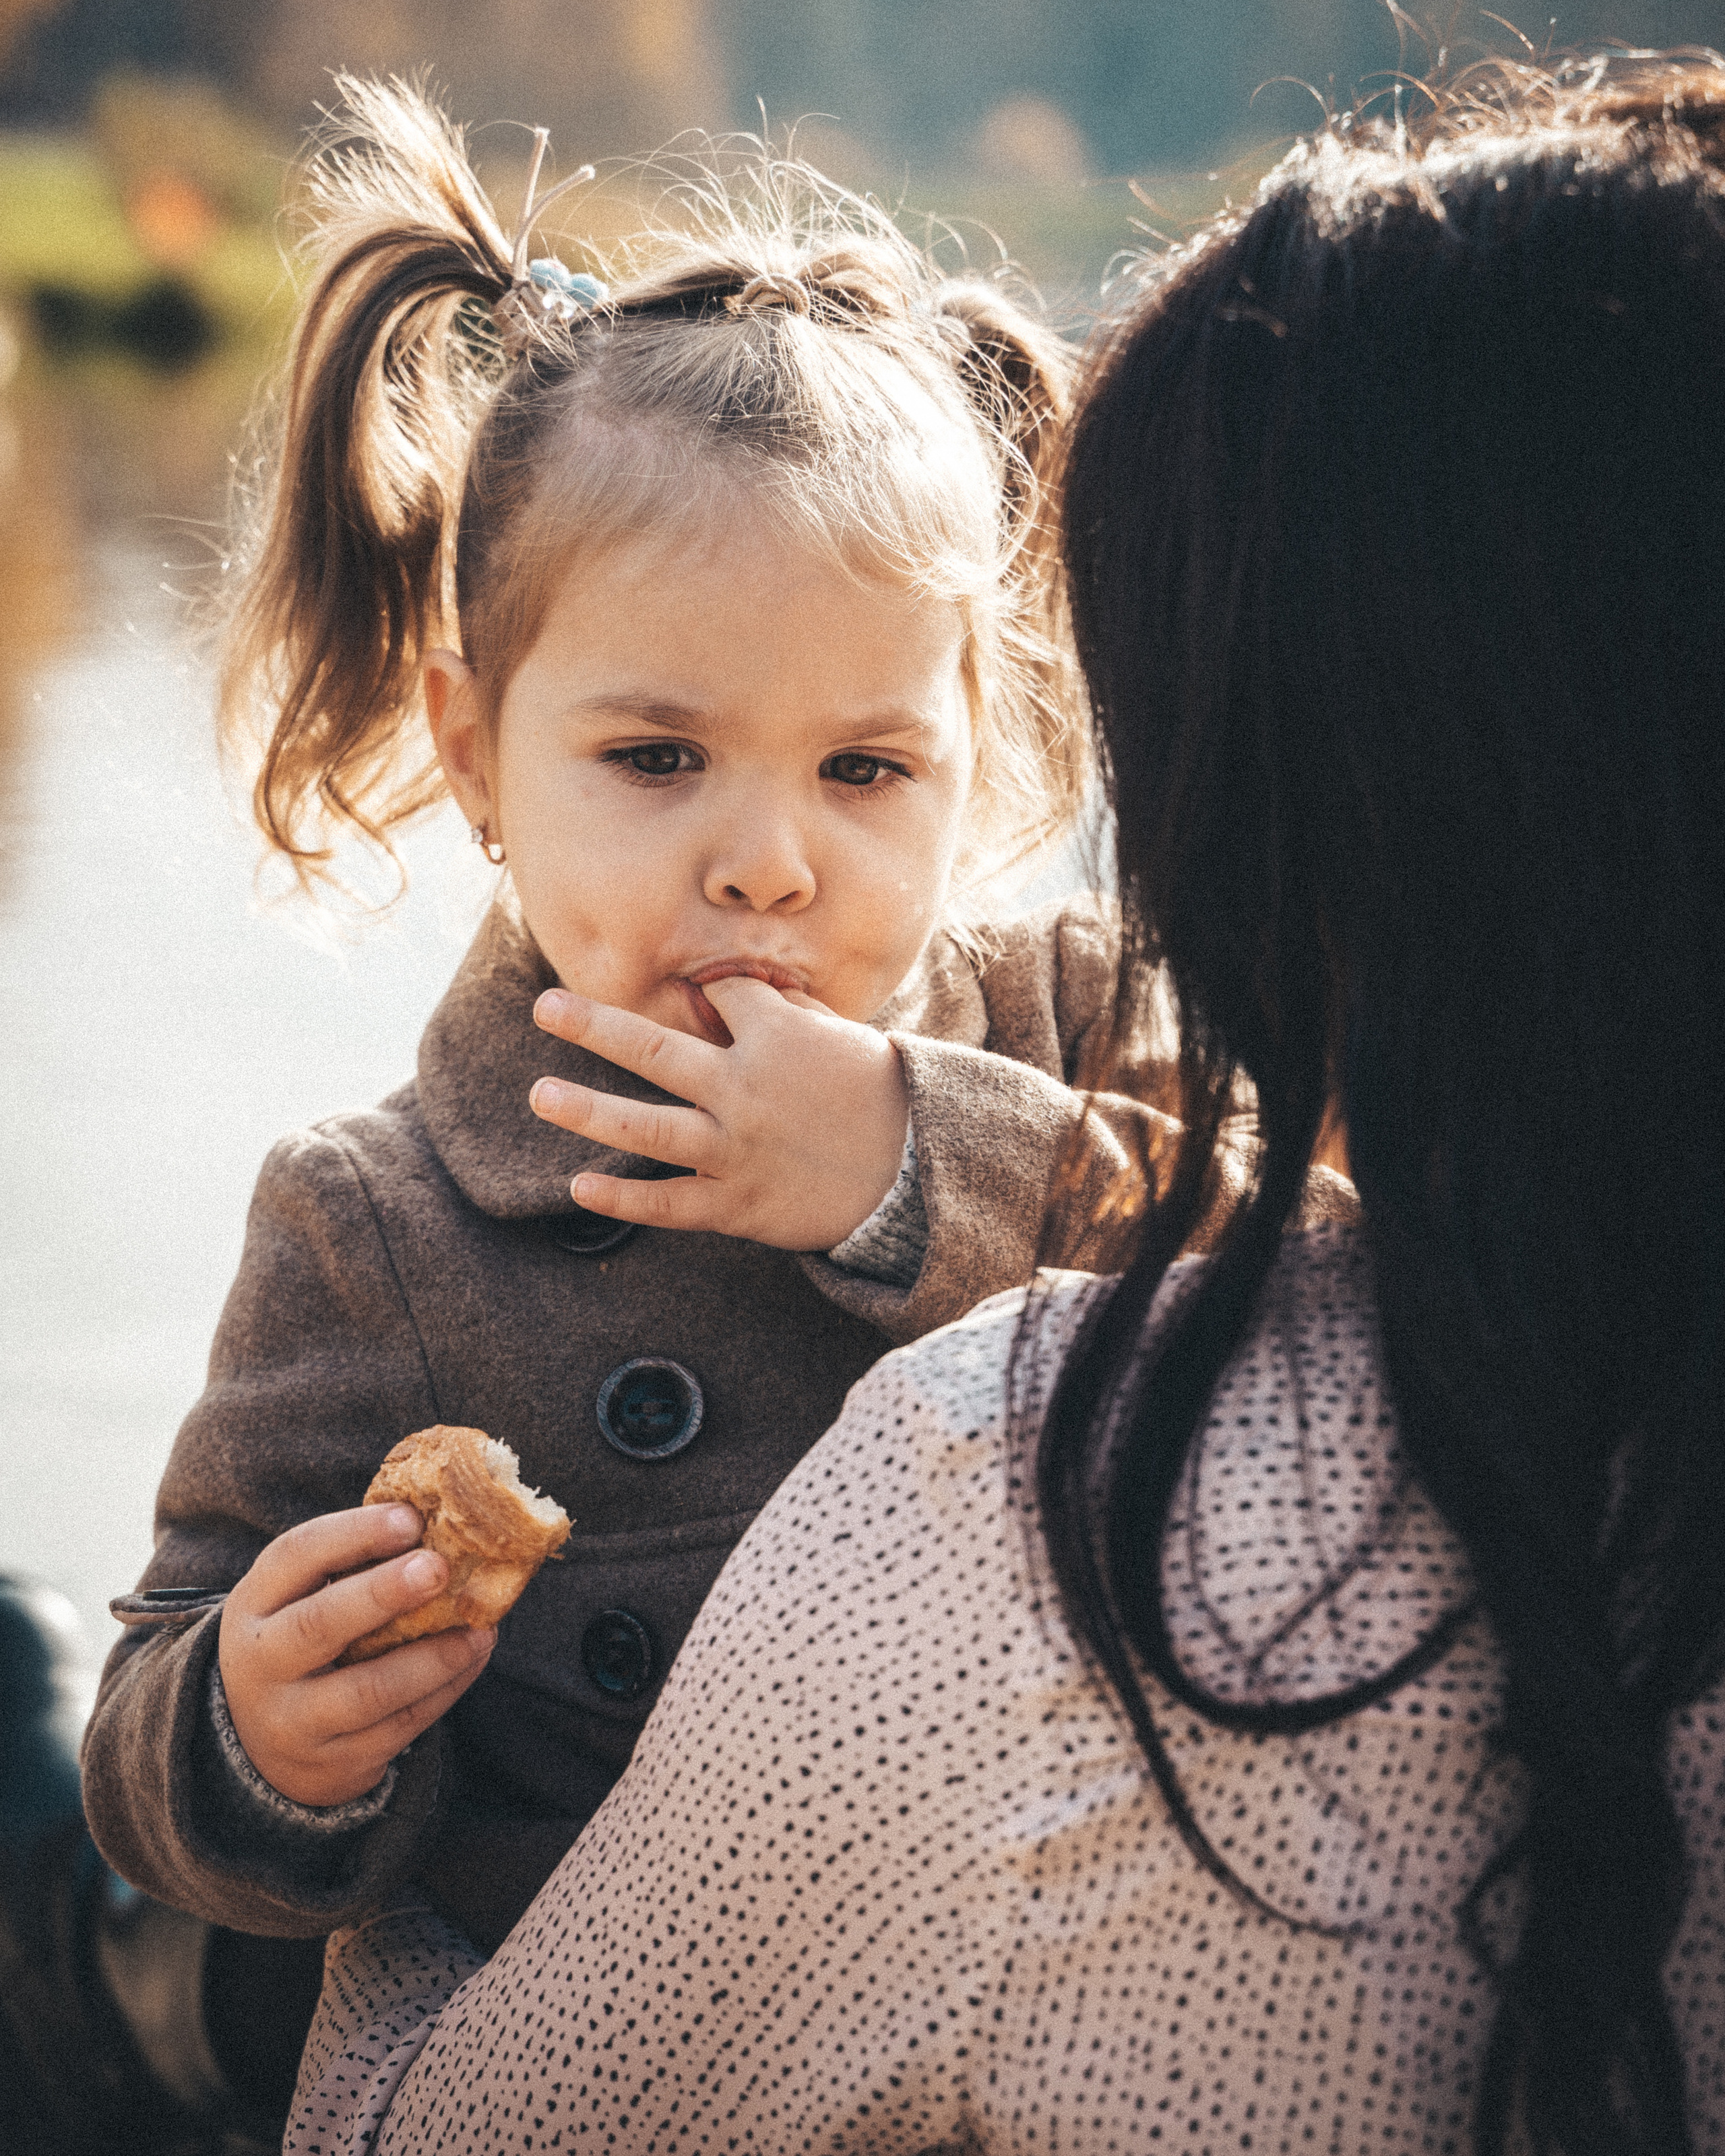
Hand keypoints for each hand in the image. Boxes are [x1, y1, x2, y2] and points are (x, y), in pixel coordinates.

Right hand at [218, 1505, 494, 1808]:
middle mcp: (262, 1665)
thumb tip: (438, 1518)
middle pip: (320, 1623)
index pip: (295, 1556)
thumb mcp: (300, 1599)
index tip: (411, 1518)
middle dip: (384, 1593)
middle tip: (439, 1567)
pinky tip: (474, 1656)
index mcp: (254, 1605)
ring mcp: (295, 1722)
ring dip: (434, 1657)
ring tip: (481, 1628)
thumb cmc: (303, 1643)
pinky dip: (446, 1689)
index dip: (354, 1533)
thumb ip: (351, 1564)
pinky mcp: (336, 1763)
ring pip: (370, 1689)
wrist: (263, 1747)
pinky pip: (401, 1726)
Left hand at [529, 978, 909, 1249]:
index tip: (711, 998)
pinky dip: (624, 1198)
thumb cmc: (878, 1095)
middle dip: (594, 1027)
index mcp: (777, 1039)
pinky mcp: (737, 1205)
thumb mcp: (838, 1035)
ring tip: (540, 1095)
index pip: (720, 999)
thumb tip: (722, 988)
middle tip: (544, 1008)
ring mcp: (736, 1151)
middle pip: (655, 1049)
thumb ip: (779, 1010)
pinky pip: (669, 1202)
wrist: (918, 1174)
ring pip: (648, 1128)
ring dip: (589, 1110)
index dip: (712, 994)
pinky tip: (580, 1185)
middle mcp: (746, 1091)